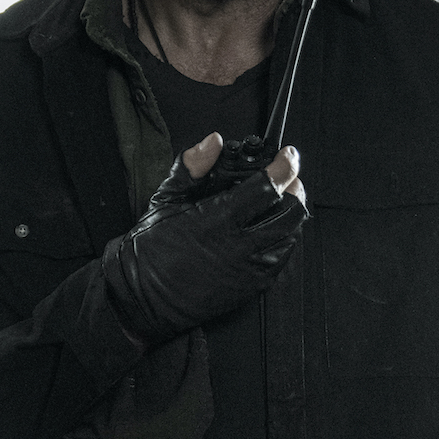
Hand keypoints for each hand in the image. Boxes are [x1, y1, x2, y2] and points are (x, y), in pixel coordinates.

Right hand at [103, 133, 307, 345]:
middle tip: (288, 178)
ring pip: (291, 236)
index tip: (289, 156)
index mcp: (216, 220)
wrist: (143, 296)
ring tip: (279, 202)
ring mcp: (248, 270)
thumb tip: (213, 142)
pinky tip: (269, 229)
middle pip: (290, 213)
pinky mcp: (251, 287)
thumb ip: (193, 167)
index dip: (284, 168)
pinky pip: (281, 259)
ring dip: (290, 215)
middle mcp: (237, 247)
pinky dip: (282, 239)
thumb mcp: (166, 198)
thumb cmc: (151, 246)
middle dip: (295, 190)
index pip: (266, 189)